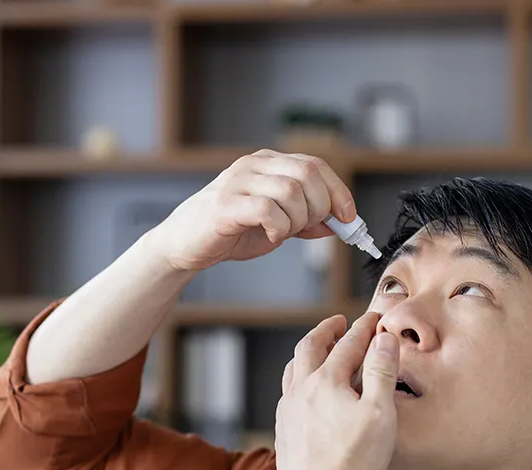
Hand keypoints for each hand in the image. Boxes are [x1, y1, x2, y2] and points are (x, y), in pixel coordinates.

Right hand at [144, 150, 356, 272]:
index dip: (338, 190)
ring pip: (291, 191)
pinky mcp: (226, 205)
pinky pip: (268, 210)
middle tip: (310, 228)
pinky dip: (280, 228)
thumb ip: (305, 220)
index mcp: (267, 163)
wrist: (183, 244)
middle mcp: (253, 165)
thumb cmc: (228, 231)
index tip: (348, 216)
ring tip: (284, 233)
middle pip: (307, 174)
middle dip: (320, 206)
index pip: (314, 165)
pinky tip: (271, 236)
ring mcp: (238, 182)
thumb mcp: (275, 225)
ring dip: (299, 220)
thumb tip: (337, 223)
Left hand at [274, 312, 400, 469]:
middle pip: (310, 348)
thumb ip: (382, 372)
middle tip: (339, 322)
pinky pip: (287, 396)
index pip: (348, 344)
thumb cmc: (354, 461)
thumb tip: (384, 339)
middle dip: (327, 331)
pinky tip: (305, 394)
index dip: (364, 328)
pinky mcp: (283, 434)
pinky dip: (298, 381)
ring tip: (318, 350)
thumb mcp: (380, 413)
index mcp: (326, 382)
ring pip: (292, 371)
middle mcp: (300, 392)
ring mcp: (287, 413)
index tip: (375, 318)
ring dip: (307, 354)